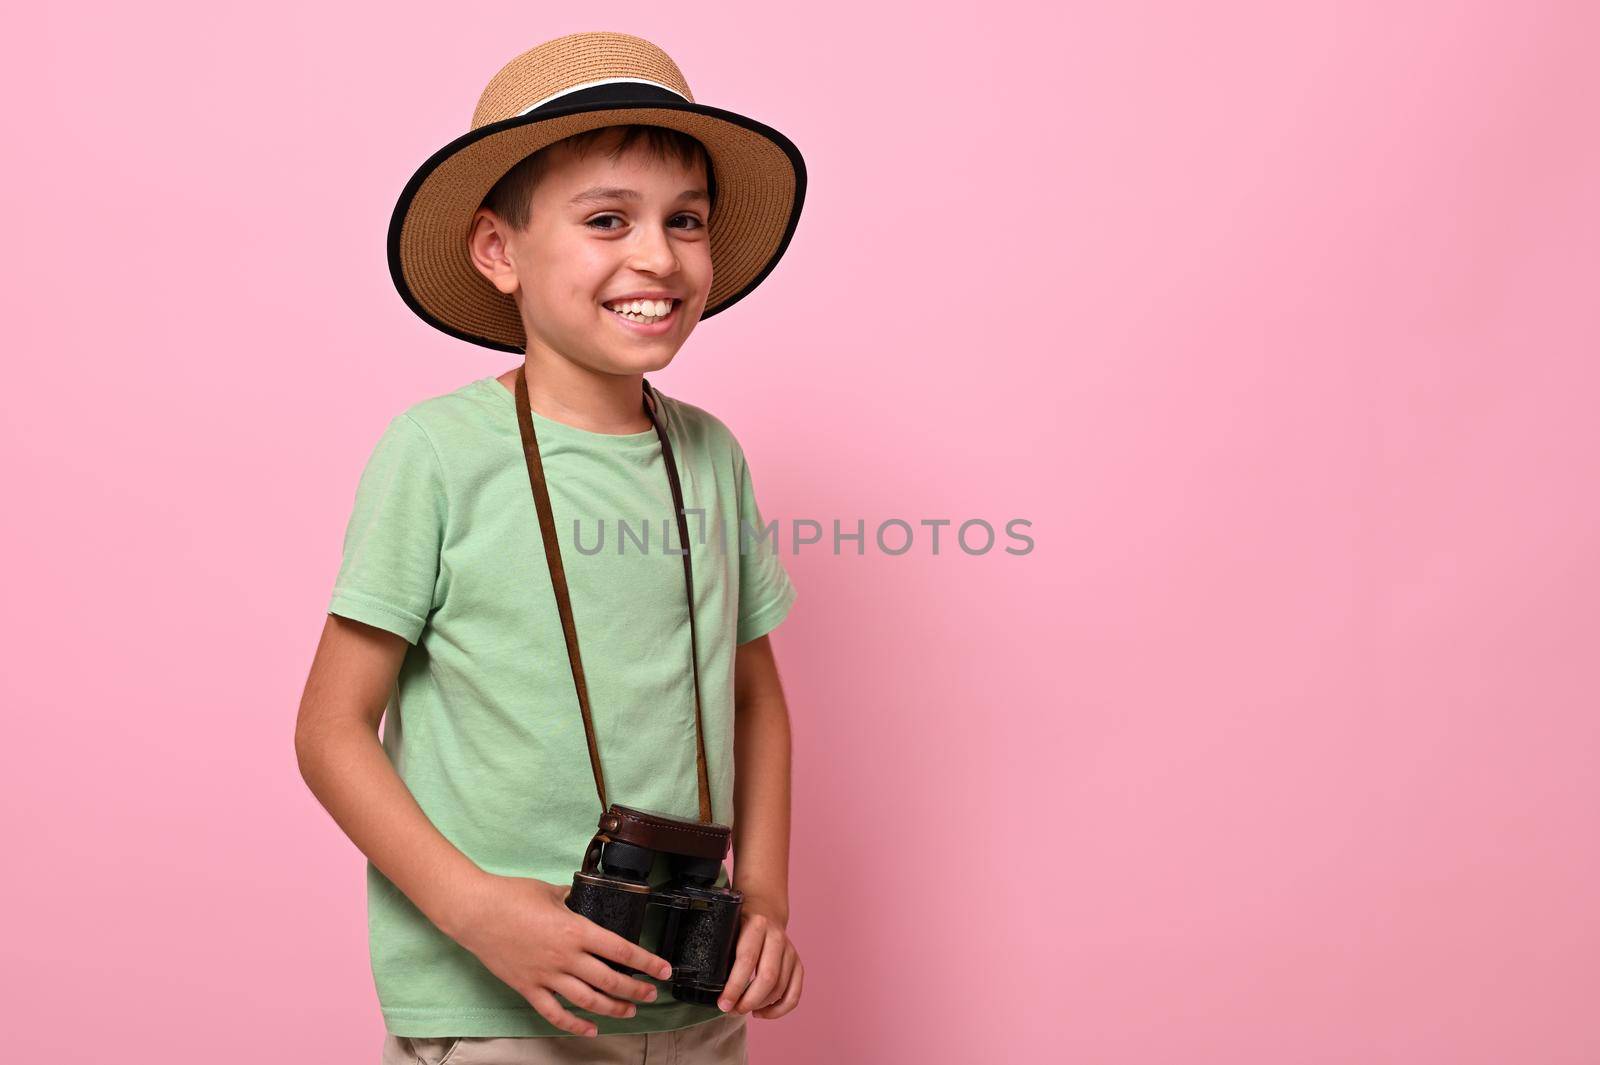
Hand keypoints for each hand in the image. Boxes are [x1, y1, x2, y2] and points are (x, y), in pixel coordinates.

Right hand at [448, 873, 672, 1036]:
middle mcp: (565, 957)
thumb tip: (582, 900)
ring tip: (629, 1011)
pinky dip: (574, 1025)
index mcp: (575, 930)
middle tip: (651, 994)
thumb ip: (571, 900)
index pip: (621, 950)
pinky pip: (555, 1013)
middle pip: (610, 980)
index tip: (663, 970)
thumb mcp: (550, 891)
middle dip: (636, 990)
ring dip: (613, 1008)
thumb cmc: (511, 895)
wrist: (474, 912)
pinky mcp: (528, 988)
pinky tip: (591, 1029)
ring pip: (588, 1001)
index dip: (646, 962)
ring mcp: (546, 975)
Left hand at [716, 903, 802, 1018]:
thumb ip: (722, 952)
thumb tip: (710, 987)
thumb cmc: (739, 925)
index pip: (747, 960)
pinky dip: (778, 1009)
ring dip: (760, 1006)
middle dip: (748, 1001)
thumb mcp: (728, 929)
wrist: (765, 910)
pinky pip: (794, 994)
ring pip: (780, 988)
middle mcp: (777, 937)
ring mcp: (790, 951)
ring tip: (742, 1009)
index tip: (722, 1004)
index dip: (735, 986)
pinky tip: (762, 1012)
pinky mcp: (797, 964)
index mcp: (756, 925)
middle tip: (732, 1010)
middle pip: (768, 977)